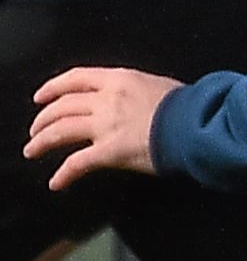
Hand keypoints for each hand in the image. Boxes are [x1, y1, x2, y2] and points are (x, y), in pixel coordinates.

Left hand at [26, 67, 176, 183]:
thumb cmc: (190, 107)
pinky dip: (63, 174)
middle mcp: (106, 100)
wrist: (200, 126)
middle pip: (61, 106)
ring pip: (59, 131)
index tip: (41, 96)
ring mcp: (105, 126)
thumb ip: (136, 91)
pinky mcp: (109, 152)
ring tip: (33, 151)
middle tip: (36, 130)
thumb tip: (131, 99)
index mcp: (119, 80)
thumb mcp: (158, 86)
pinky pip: (77, 164)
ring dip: (41, 142)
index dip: (53, 86)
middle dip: (43, 119)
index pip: (76, 78)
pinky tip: (56, 182)